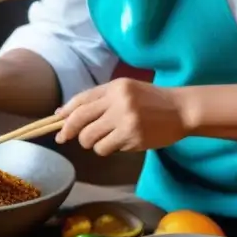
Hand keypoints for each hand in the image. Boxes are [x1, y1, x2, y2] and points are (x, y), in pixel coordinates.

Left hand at [54, 78, 187, 155]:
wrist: (181, 109)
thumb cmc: (151, 100)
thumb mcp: (125, 90)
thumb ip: (99, 100)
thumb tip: (65, 113)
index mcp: (114, 87)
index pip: (81, 100)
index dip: (65, 112)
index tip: (56, 121)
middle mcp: (118, 102)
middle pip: (80, 120)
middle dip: (69, 131)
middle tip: (64, 138)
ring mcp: (125, 120)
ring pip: (90, 138)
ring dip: (92, 143)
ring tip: (104, 139)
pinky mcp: (133, 137)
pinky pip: (106, 148)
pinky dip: (108, 148)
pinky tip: (120, 143)